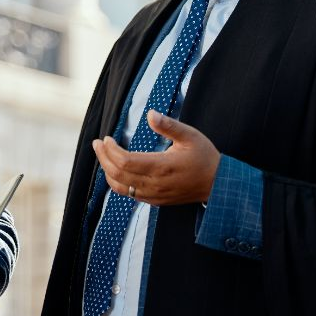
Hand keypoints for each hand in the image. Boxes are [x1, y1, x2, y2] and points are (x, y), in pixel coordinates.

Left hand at [92, 109, 220, 205]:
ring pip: (120, 187)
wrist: (218, 185)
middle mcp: (155, 184)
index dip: (111, 150)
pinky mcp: (155, 201)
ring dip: (107, 171)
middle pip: (117, 174)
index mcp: (161, 166)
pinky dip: (117, 182)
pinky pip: (129, 194)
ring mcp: (154, 195)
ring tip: (102, 155)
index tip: (106, 138)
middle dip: (103, 158)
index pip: (125, 161)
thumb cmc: (204, 157)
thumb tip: (150, 114)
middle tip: (97, 143)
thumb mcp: (190, 136)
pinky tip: (114, 170)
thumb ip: (168, 125)